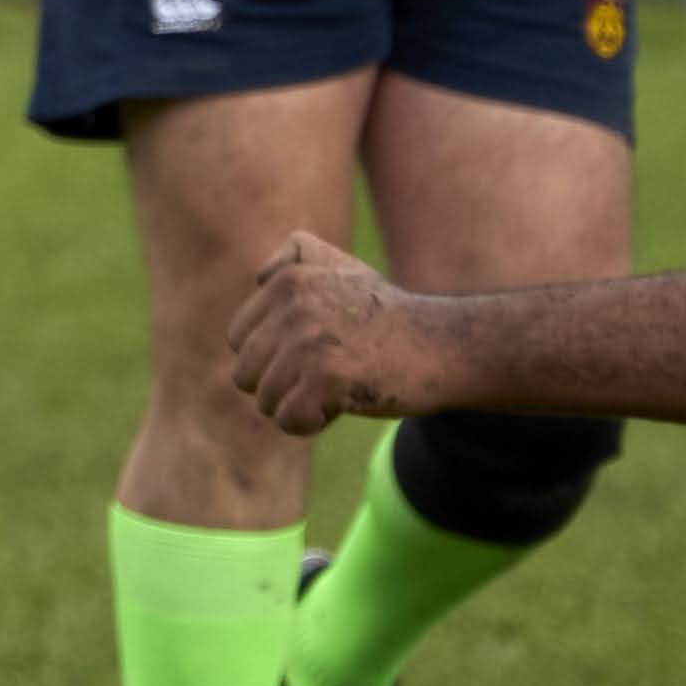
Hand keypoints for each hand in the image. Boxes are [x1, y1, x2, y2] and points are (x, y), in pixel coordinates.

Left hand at [228, 230, 457, 434]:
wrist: (447, 345)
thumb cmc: (389, 317)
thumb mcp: (343, 269)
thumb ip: (296, 261)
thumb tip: (258, 278)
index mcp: (288, 282)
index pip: (238, 340)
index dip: (275, 357)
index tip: (319, 349)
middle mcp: (293, 307)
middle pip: (245, 374)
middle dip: (282, 385)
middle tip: (330, 373)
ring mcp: (308, 342)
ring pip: (265, 401)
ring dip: (299, 406)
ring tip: (340, 386)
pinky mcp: (328, 378)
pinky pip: (289, 420)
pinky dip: (312, 424)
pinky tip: (343, 405)